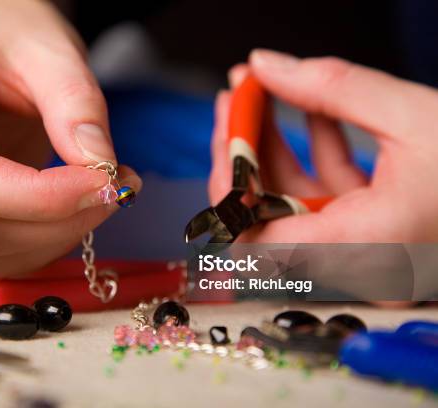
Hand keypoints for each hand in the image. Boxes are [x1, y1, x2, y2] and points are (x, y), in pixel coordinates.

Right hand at [0, 0, 140, 279]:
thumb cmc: (13, 42)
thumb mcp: (53, 52)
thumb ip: (76, 104)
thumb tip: (98, 167)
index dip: (42, 196)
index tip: (103, 183)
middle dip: (56, 223)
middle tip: (115, 191)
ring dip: (54, 239)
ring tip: (101, 196)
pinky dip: (43, 244)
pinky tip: (75, 212)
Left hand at [210, 49, 437, 241]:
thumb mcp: (413, 117)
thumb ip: (335, 89)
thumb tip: (267, 66)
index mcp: (364, 247)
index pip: (256, 233)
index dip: (229, 181)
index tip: (228, 124)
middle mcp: (355, 264)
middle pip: (264, 216)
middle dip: (244, 152)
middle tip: (238, 97)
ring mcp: (362, 253)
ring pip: (291, 204)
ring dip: (272, 148)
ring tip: (262, 92)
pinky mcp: (372, 235)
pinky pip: (324, 198)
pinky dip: (313, 156)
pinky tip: (311, 111)